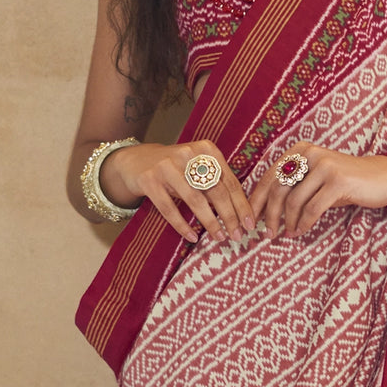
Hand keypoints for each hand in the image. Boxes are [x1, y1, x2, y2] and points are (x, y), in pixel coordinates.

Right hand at [101, 139, 254, 243]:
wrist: (136, 160)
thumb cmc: (176, 168)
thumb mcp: (197, 167)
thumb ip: (216, 182)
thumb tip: (241, 212)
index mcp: (206, 149)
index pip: (229, 181)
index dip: (241, 204)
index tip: (250, 223)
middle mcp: (188, 154)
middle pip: (215, 190)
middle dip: (229, 215)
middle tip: (237, 235)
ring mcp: (167, 166)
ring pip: (195, 199)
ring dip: (210, 221)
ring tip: (220, 237)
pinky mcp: (150, 180)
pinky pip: (169, 208)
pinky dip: (182, 225)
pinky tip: (192, 237)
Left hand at [249, 142, 386, 239]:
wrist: (382, 177)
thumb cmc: (345, 182)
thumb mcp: (316, 179)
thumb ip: (293, 187)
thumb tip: (263, 211)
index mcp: (300, 150)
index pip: (269, 176)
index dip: (257, 200)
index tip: (250, 221)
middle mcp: (309, 153)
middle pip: (277, 189)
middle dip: (268, 215)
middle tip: (266, 234)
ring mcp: (324, 165)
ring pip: (293, 201)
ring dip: (286, 222)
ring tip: (286, 234)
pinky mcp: (338, 181)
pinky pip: (312, 208)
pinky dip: (304, 223)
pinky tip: (300, 232)